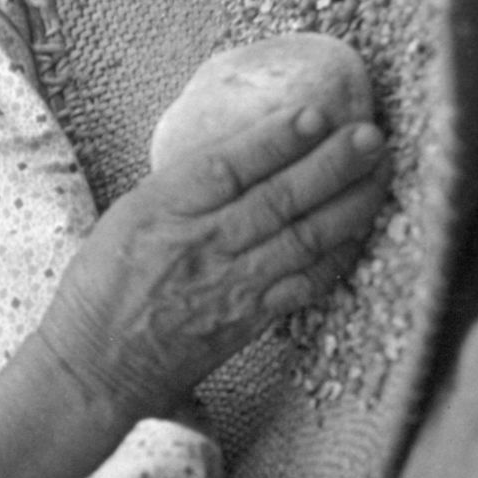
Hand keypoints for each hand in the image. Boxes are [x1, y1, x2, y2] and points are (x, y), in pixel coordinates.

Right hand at [33, 105, 390, 423]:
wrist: (96, 365)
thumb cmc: (104, 284)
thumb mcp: (128, 215)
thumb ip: (184, 186)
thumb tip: (249, 149)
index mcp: (162, 211)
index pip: (226, 168)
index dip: (274, 140)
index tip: (315, 113)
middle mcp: (201, 246)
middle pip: (278, 200)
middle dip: (331, 165)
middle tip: (371, 135)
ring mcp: (231, 286)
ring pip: (302, 239)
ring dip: (349, 203)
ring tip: (380, 172)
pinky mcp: (250, 319)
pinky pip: (304, 283)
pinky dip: (339, 255)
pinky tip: (363, 229)